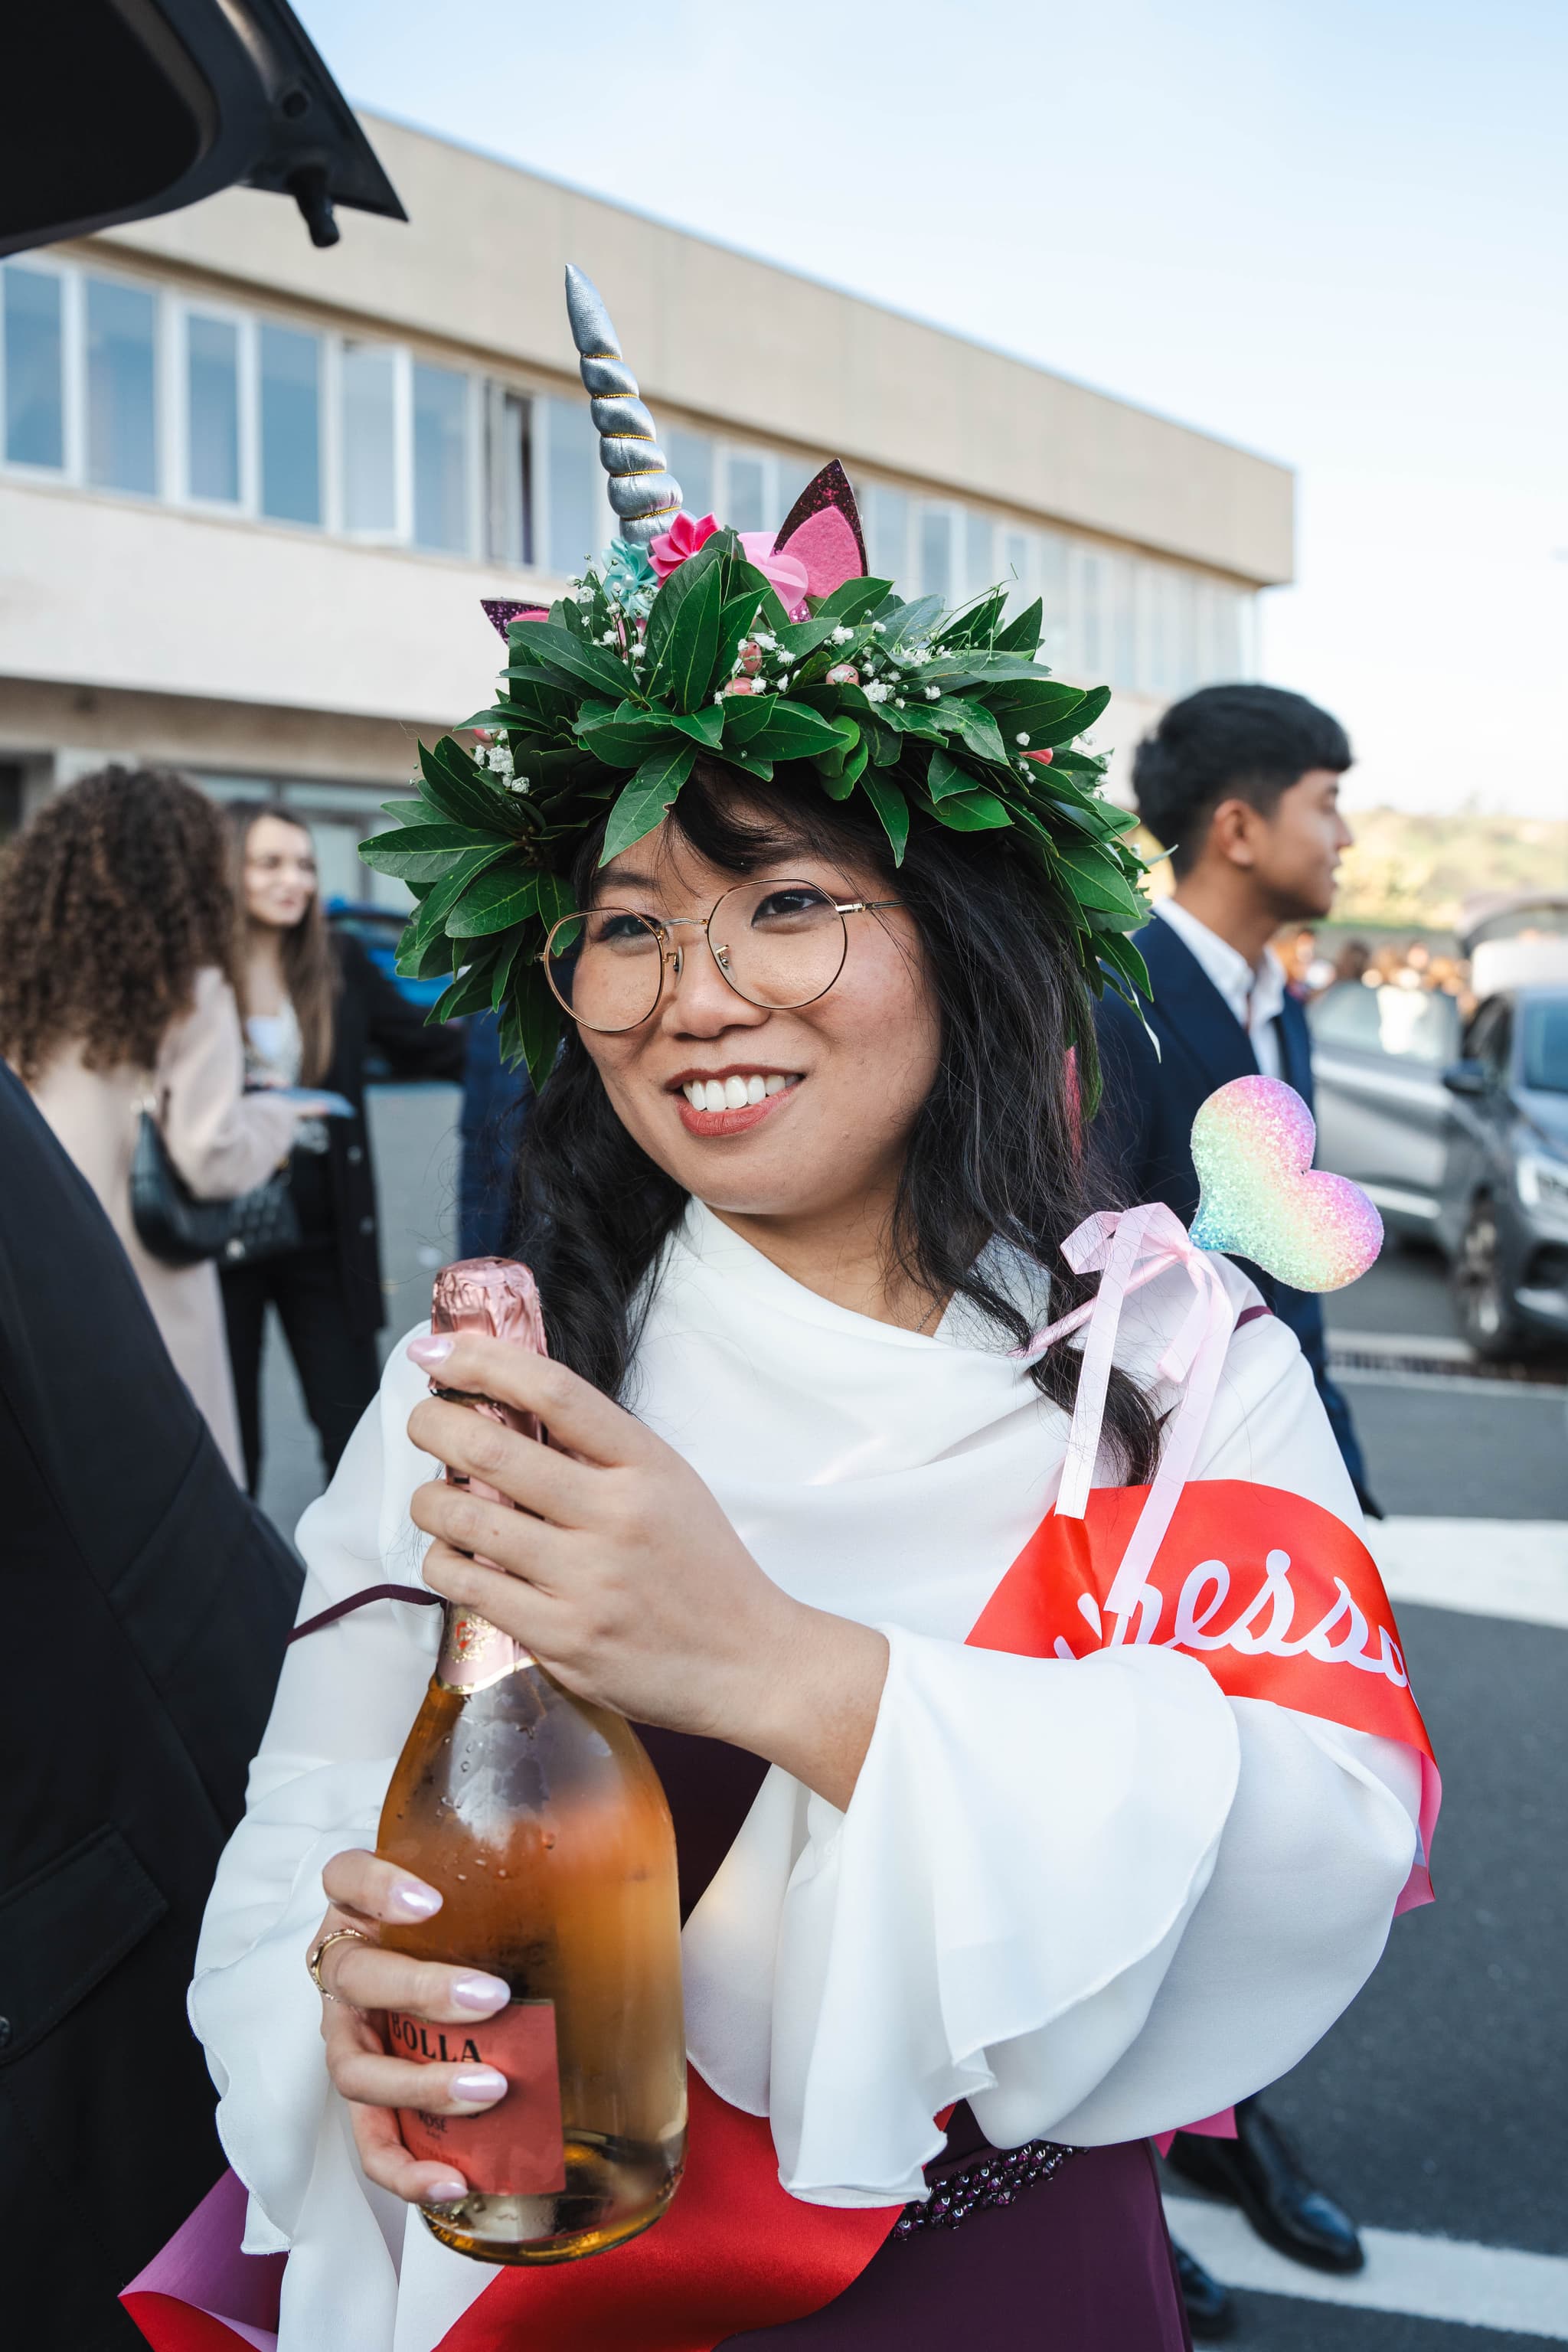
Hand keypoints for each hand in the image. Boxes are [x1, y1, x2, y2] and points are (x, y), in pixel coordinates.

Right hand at [313, 1850, 510, 2205]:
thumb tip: (623, 1881)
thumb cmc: (454, 1927)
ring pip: (355, 2066)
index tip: (431, 1900)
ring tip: (488, 2089)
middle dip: (422, 1990)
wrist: (423, 1969)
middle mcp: (345, 1969)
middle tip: (491, 1997)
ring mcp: (346, 2035)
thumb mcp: (473, 1894)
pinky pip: (370, 2142)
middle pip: (357, 1975)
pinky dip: (406, 2168)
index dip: (378, 1887)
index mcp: (361, 1908)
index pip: (347, 1877)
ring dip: (421, 2083)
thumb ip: (524, 1883)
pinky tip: (454, 2181)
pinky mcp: (365, 2098)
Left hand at [404, 1331, 887, 1807]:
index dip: (485, 1362)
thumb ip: (599, 1450)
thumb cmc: (702, 1568)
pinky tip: (451, 1555)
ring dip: (427, 1501)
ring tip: (431, 1498)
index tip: (443, 1353)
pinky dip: (444, 1562)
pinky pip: (469, 1588)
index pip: (555, 1391)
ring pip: (465, 1521)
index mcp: (647, 1466)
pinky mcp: (562, 1639)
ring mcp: (586, 1581)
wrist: (748, 1661)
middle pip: (493, 1449)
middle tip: (423, 1422)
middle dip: (433, 1425)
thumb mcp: (669, 1484)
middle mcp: (616, 1517)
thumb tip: (506, 1402)